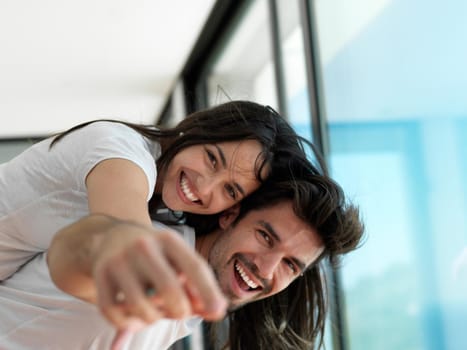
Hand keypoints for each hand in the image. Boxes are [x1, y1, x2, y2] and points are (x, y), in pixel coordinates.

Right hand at [91, 222, 226, 330]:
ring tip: (155, 314)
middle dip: (180, 311)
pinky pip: (114, 313)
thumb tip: (217, 311)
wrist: (111, 236)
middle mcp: (144, 246)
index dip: (209, 292)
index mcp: (169, 239)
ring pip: (141, 306)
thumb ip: (196, 284)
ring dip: (153, 320)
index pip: (194, 267)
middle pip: (169, 290)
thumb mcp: (176, 259)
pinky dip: (127, 324)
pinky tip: (134, 319)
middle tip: (180, 313)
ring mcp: (119, 260)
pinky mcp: (100, 274)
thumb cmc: (154, 256)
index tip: (218, 312)